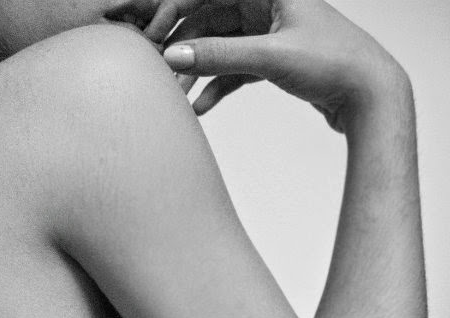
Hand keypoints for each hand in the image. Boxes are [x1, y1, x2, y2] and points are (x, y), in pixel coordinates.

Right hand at [159, 0, 406, 129]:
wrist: (368, 95)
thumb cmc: (335, 63)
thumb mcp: (271, 57)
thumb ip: (220, 56)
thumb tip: (174, 57)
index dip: (172, 12)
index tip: (151, 39)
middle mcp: (265, 4)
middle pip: (207, 18)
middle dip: (181, 45)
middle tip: (157, 70)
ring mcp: (267, 33)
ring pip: (217, 46)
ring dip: (196, 70)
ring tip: (176, 94)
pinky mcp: (271, 60)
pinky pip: (232, 70)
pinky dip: (216, 87)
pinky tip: (201, 106)